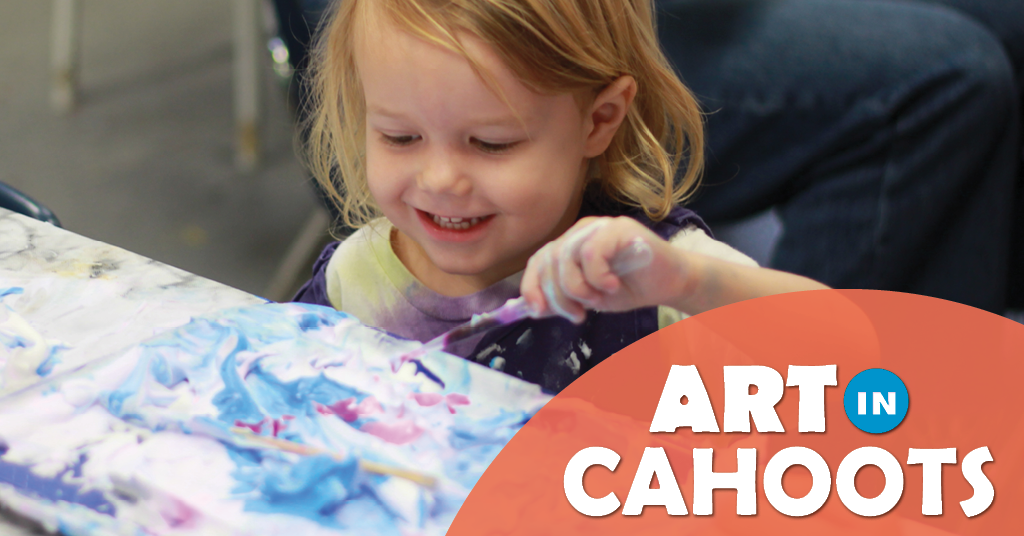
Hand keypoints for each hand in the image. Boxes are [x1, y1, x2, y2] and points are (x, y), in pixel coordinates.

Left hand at [521, 216, 692, 322]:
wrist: (670, 283)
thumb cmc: (630, 288)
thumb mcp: (588, 299)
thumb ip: (561, 300)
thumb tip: (530, 309)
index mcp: (569, 245)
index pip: (538, 261)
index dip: (532, 286)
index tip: (538, 312)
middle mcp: (580, 231)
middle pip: (549, 260)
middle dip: (557, 295)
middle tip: (576, 315)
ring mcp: (599, 226)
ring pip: (566, 256)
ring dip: (578, 288)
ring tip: (597, 300)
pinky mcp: (618, 228)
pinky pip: (592, 252)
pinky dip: (597, 276)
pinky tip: (612, 286)